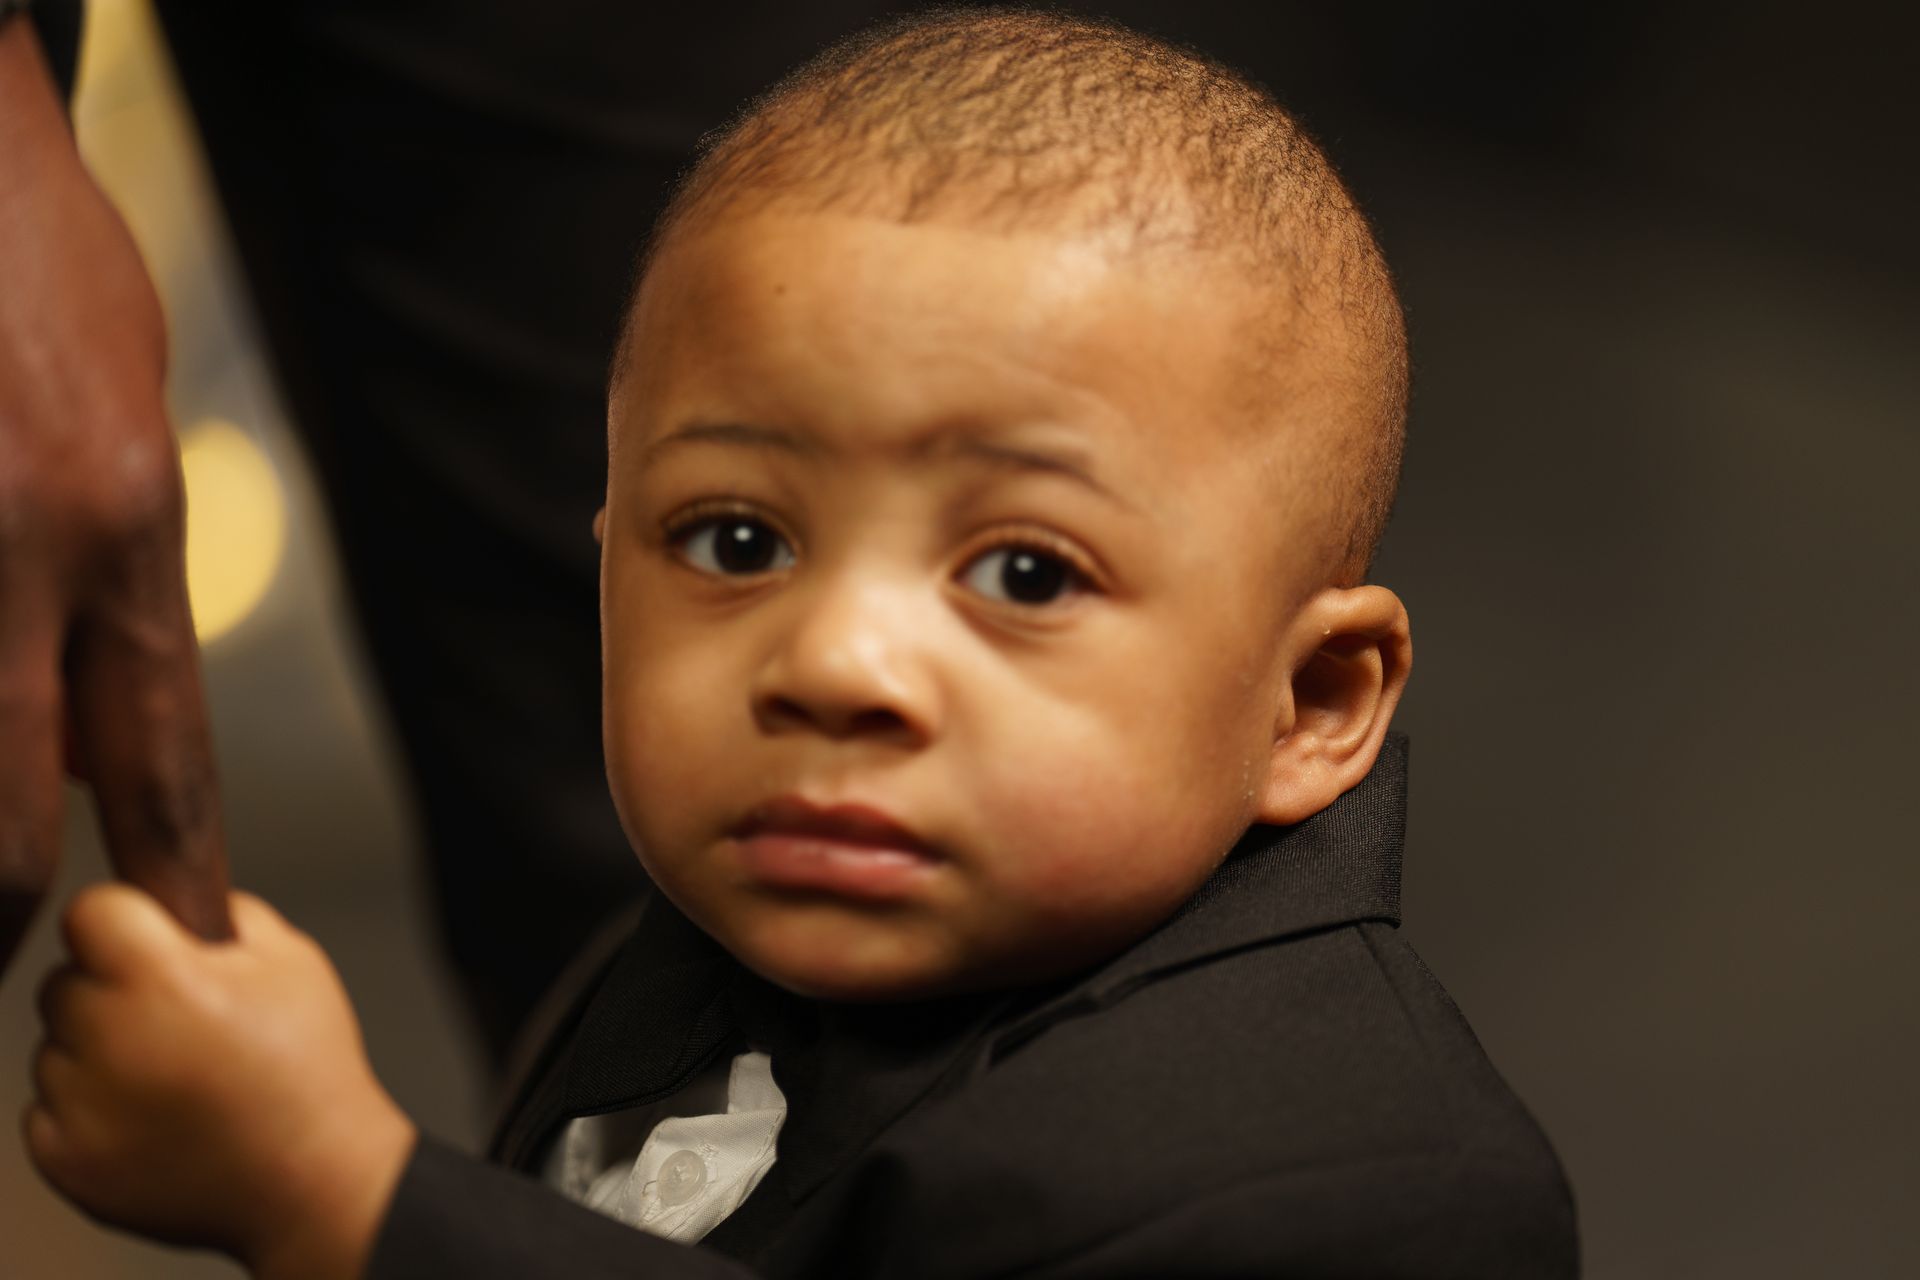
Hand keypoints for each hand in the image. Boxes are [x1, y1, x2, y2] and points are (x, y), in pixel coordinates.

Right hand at [0, 17, 232, 976]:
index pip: (161, 738)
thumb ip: (122, 565)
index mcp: (119, 520)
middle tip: (10, 948)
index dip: (177, 857)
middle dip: (4, 898)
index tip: (190, 936)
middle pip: (10, 794)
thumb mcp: (130, 422)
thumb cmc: (40, 274)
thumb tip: (107, 700)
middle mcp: (21, 547)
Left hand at [25, 885, 415, 1279]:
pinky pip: (48, 1109)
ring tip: (172, 1078)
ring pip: (55, 1047)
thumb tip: (179, 897)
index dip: (124, 919)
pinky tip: (152, 1117)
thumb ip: (228, 911)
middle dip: (110, 989)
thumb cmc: (309, 1069)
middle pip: (64, 981)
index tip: (150, 941)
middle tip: (175, 1020)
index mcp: (164, 981)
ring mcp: (78, 1106)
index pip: (90, 911)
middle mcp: (108, 1039)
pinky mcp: (64, 1160)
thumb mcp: (295, 961)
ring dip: (98, 1052)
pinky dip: (88, 1110)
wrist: (311, 1180)